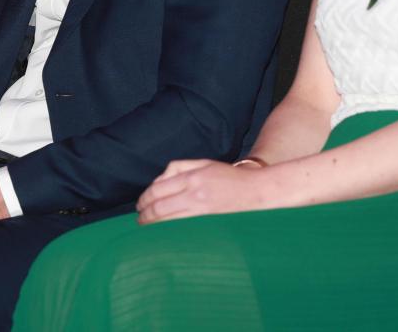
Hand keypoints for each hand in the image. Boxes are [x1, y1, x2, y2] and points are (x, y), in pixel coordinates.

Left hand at [136, 159, 268, 223]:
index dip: (144, 198)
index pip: (159, 189)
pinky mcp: (209, 223)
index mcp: (193, 176)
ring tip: (146, 228)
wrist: (258, 192)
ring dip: (153, 225)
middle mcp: (196, 193)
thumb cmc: (231, 177)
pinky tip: (163, 234)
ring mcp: (203, 210)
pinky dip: (168, 232)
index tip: (140, 205)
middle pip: (160, 206)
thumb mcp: (204, 163)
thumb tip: (158, 180)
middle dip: (145, 215)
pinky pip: (182, 229)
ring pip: (168, 221)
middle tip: (139, 219)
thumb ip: (179, 167)